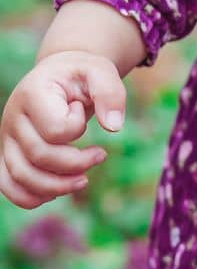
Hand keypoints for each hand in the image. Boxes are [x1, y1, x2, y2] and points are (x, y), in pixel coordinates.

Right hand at [0, 51, 125, 209]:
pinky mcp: (7, 153)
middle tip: (100, 155)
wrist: (59, 75)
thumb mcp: (100, 71)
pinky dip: (31, 197)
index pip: (55, 129)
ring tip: (83, 180)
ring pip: (21, 176)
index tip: (82, 109)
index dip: (77, 128)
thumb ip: (110, 93)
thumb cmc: (80, 74)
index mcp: (33, 93)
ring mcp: (7, 138)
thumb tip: (114, 127)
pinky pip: (7, 185)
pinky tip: (57, 192)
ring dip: (57, 187)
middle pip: (39, 156)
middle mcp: (13, 117)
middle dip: (76, 163)